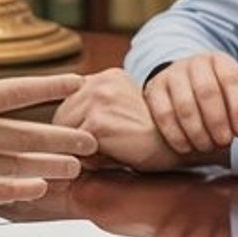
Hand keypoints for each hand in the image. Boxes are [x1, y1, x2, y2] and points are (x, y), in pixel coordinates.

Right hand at [0, 5, 94, 203]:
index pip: (19, 91)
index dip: (52, 85)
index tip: (78, 82)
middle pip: (29, 135)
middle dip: (65, 137)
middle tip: (92, 140)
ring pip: (17, 166)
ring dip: (49, 166)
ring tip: (74, 168)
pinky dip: (17, 191)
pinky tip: (35, 190)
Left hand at [54, 69, 209, 171]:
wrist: (180, 148)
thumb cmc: (152, 139)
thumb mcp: (121, 114)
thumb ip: (94, 112)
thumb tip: (58, 134)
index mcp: (106, 76)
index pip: (69, 104)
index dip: (76, 127)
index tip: (93, 141)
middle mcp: (100, 81)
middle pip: (61, 118)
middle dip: (74, 140)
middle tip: (103, 152)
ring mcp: (98, 99)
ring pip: (65, 134)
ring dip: (81, 151)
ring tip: (110, 154)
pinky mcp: (97, 123)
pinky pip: (75, 149)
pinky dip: (89, 160)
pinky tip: (113, 159)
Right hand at [140, 53, 237, 155]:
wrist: (182, 78)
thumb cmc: (217, 89)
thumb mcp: (237, 89)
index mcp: (221, 62)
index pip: (232, 80)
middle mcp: (196, 63)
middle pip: (207, 92)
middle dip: (217, 121)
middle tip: (224, 142)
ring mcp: (172, 75)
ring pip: (183, 104)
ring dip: (196, 130)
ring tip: (205, 147)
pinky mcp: (153, 89)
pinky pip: (162, 113)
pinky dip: (174, 133)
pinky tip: (185, 147)